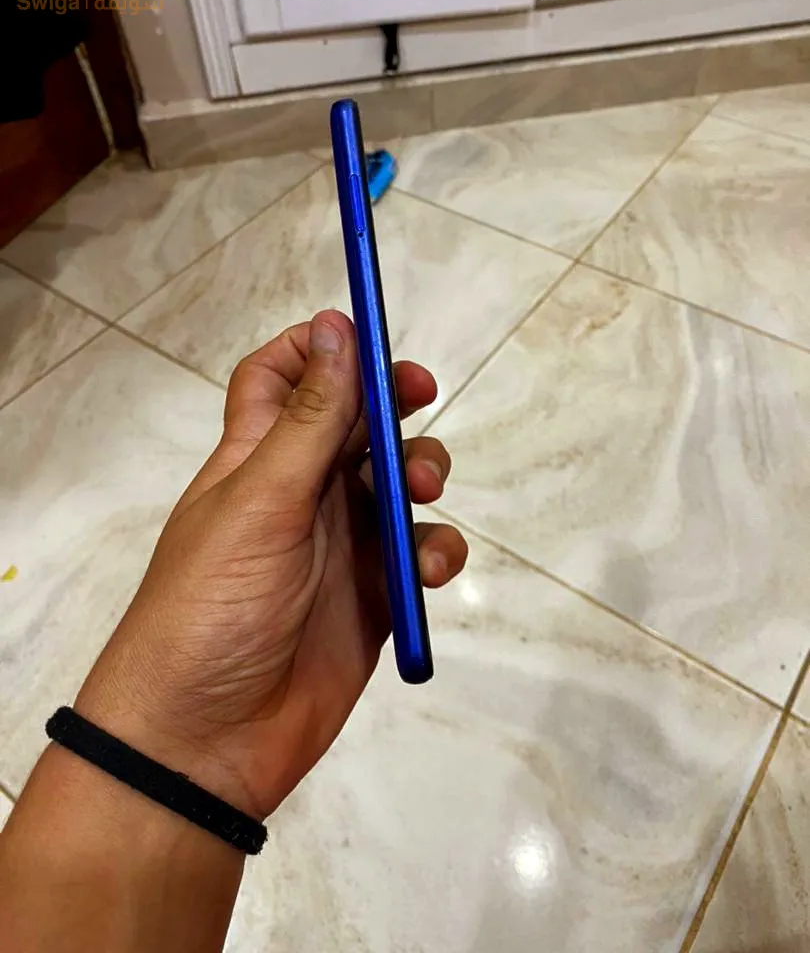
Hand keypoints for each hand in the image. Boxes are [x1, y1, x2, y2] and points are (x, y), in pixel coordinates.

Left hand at [76, 311, 467, 819]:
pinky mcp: (375, 598)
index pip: (280, 379)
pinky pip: (419, 557)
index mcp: (257, 457)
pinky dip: (435, 553)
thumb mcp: (264, 500)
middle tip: (421, 393)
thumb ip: (311, 417)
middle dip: (391, 404)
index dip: (320, 349)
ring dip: (420, 472)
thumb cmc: (215, 605)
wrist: (207, 740)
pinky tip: (430, 571)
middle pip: (356, 422)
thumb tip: (335, 324)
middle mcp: (301, 492)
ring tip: (420, 489)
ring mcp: (341, 545)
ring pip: (397, 484)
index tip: (365, 338)